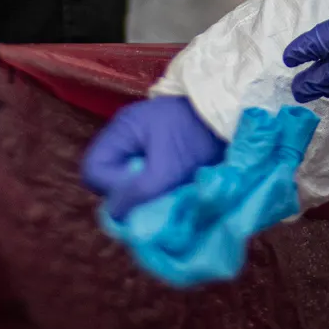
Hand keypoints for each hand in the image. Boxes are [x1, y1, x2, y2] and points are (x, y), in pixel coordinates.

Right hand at [81, 97, 227, 218]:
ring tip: (168, 193)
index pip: (94, 170)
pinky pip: (147, 173)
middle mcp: (127, 135)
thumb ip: (139, 192)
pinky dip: (157, 184)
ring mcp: (143, 140)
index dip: (112, 188)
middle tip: (154, 198)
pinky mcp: (161, 148)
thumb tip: (116, 214)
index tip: (140, 191)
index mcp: (121, 131)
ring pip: (129, 177)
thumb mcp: (168, 167)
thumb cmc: (199, 135)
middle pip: (109, 175)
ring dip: (145, 190)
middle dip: (128, 192)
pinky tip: (175, 186)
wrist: (234, 114)